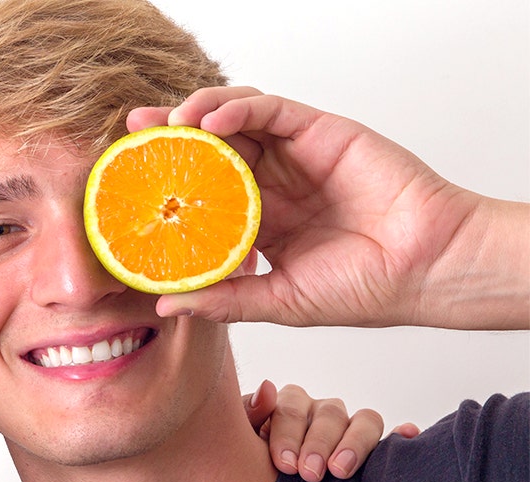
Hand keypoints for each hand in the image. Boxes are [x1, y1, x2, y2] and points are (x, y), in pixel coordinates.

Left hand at [126, 87, 529, 329]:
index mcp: (258, 221)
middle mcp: (271, 184)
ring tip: (164, 122)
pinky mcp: (319, 131)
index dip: (164, 184)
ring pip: (233, 120)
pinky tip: (211, 119)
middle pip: (208, 149)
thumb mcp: (278, 301)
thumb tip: (165, 306)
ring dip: (194, 115)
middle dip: (167, 139)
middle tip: (130, 133)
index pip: (200, 192)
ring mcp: (294, 156)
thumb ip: (224, 299)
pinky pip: (269, 109)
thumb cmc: (363, 289)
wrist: (424, 270)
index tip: (125, 185)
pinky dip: (236, 106)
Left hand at [244, 380, 417, 480]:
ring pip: (364, 420)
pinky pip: (393, 436)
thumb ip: (248, 415)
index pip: (292, 406)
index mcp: (288, 406)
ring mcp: (350, 430)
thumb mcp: (238, 441)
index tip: (284, 464)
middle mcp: (321, 414)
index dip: (288, 433)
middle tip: (310, 474)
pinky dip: (402, 434)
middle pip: (329, 413)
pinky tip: (408, 435)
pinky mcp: (373, 450)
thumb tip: (268, 388)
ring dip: (355, 443)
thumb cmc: (246, 465)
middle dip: (319, 443)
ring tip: (341, 471)